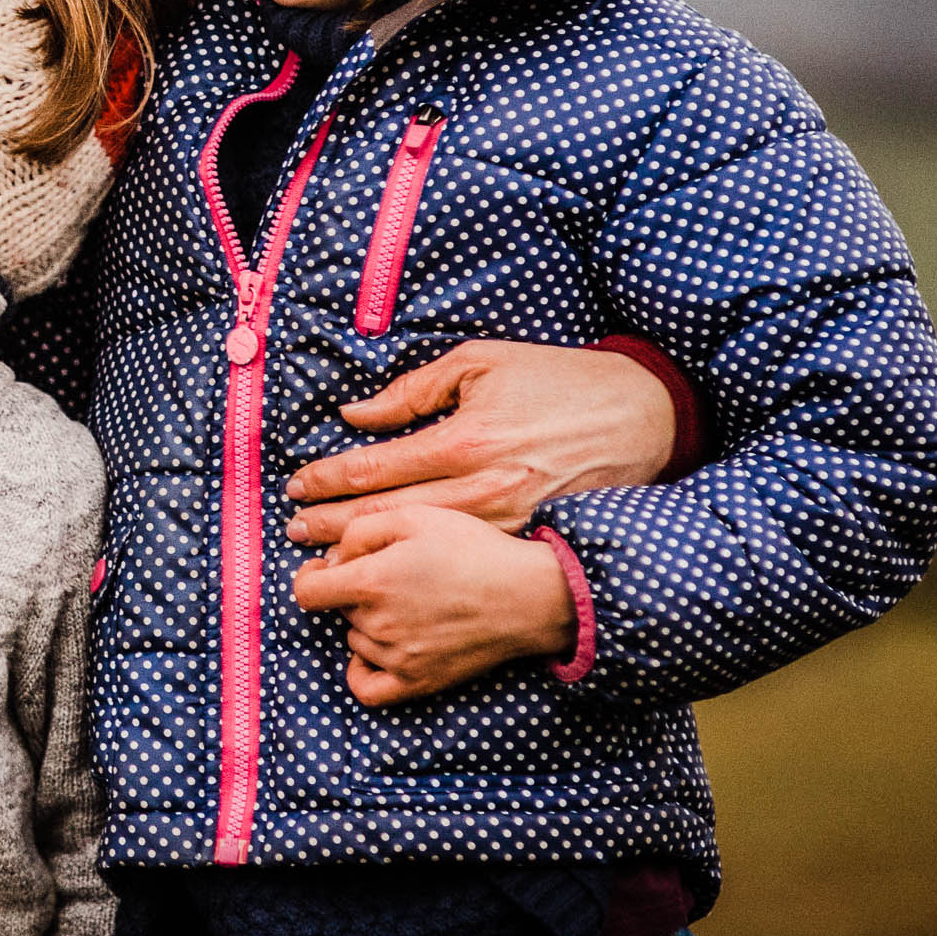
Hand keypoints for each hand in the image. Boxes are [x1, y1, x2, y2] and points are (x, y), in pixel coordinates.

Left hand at [285, 340, 673, 545]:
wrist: (643, 418)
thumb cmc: (557, 381)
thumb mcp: (481, 363)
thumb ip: (412, 390)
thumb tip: (355, 415)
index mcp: (464, 441)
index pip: (372, 469)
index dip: (326, 481)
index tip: (297, 486)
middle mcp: (482, 490)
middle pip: (384, 518)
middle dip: (330, 527)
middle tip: (293, 531)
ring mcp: (506, 523)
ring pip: (417, 548)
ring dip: (365, 554)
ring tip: (324, 558)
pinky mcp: (526, 539)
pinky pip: (459, 560)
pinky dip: (417, 568)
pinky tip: (388, 572)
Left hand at [291, 506, 574, 705]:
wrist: (526, 595)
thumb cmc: (471, 548)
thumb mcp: (412, 516)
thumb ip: (358, 530)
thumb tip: (331, 558)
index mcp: (371, 581)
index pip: (306, 592)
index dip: (309, 576)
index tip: (327, 568)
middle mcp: (379, 625)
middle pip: (338, 611)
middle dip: (352, 590)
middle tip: (392, 574)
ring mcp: (398, 659)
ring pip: (354, 639)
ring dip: (365, 621)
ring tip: (405, 601)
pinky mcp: (419, 683)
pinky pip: (366, 688)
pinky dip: (363, 668)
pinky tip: (379, 649)